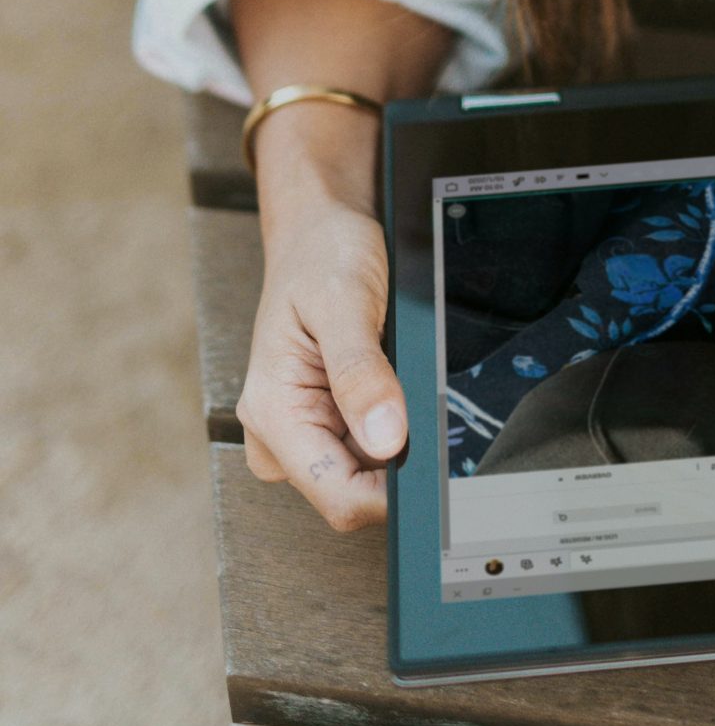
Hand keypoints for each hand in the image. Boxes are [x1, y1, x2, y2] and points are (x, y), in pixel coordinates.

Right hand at [236, 109, 407, 530]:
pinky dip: (391, 422)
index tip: (430, 457)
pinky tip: (389, 383)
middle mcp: (278, 433)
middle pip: (354, 491)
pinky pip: (369, 447)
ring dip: (394, 436)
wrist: (317, 229)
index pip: (337, 497)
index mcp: (272, 413)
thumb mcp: (344, 303)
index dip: (390, 492)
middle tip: (413, 393)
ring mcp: (300, 430)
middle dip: (394, 457)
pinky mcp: (323, 421)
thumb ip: (362, 374)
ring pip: (367, 472)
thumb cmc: (321, 256)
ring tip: (393, 375)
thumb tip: (387, 440)